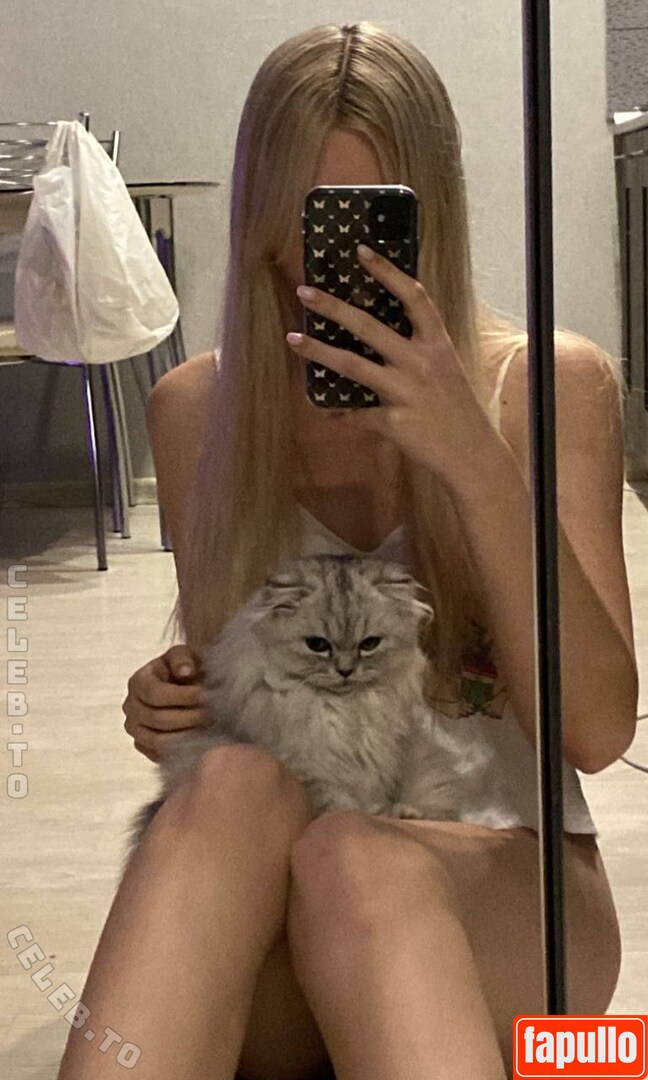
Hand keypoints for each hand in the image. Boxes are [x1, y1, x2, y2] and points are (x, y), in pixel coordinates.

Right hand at [122, 645, 208, 762]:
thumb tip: (185, 671)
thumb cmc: (186, 670)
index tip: (206, 695)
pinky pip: (159, 754)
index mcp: (138, 682)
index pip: (155, 694)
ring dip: (187, 735)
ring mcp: (135, 728)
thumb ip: (182, 659)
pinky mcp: (143, 746)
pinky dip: (180, 750)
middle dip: (189, 716)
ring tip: (209, 727)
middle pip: (157, 719)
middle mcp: (131, 707)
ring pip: (158, 740)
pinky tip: (200, 740)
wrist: (186, 688)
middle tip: (213, 714)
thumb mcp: (184, 655)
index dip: (182, 696)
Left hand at [286, 243, 493, 486]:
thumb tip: (378, 334)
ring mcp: (406, 392)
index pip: (412, 297)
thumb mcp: (445, 368)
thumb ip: (417, 348)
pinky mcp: (394, 422)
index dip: (387, 272)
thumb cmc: (457, 407)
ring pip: (353, 365)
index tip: (361, 251)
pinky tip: (327, 412)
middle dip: (333, 306)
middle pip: (369, 326)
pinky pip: (358, 415)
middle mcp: (420, 362)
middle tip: (304, 291)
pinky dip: (341, 414)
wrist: (472, 453)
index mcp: (437, 344)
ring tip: (293, 339)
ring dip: (319, 351)